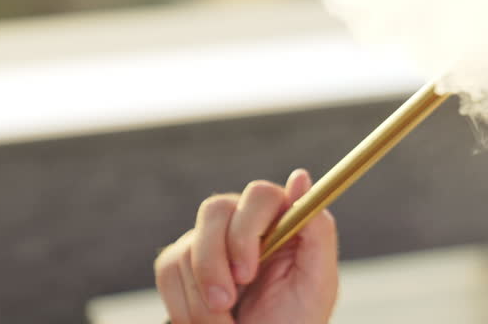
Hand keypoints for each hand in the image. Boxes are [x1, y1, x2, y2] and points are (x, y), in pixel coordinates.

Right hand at [155, 169, 339, 323]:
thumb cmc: (297, 319)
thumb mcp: (318, 281)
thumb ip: (319, 230)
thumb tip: (300, 178)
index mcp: (281, 219)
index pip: (259, 195)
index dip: (246, 231)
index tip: (247, 274)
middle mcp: (244, 222)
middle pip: (215, 210)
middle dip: (214, 264)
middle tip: (225, 303)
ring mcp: (211, 241)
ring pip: (187, 246)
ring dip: (201, 297)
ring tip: (227, 322)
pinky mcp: (182, 263)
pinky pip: (168, 269)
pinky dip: (184, 304)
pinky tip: (208, 321)